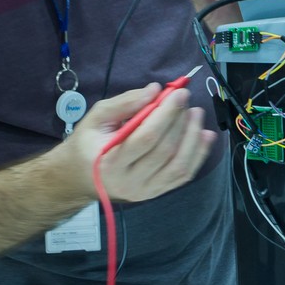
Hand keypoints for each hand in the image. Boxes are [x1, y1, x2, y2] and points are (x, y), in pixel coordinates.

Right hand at [66, 83, 216, 203]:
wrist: (79, 178)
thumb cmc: (87, 144)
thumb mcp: (96, 118)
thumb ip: (125, 103)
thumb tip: (156, 90)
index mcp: (109, 162)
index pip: (145, 137)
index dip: (166, 114)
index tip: (179, 92)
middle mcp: (129, 182)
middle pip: (165, 150)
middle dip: (180, 121)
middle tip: (185, 98)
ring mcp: (145, 192)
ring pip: (179, 166)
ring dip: (193, 138)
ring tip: (196, 114)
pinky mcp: (155, 194)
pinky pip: (183, 176)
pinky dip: (198, 155)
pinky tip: (205, 135)